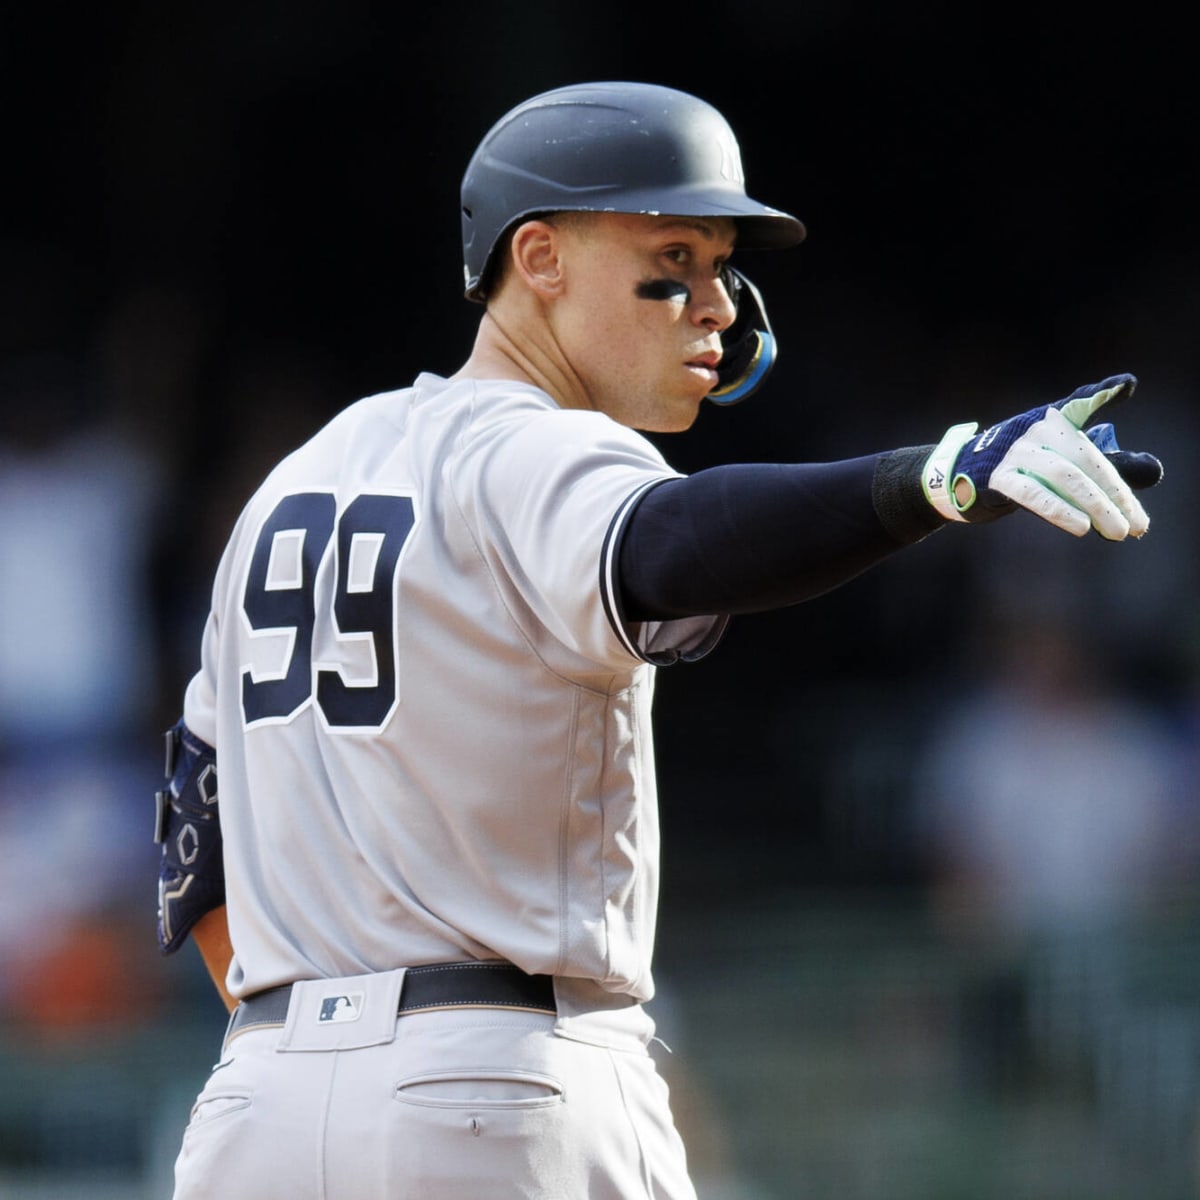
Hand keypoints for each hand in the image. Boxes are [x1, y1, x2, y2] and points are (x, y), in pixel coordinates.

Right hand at [922, 374, 1162, 538]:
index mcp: (1052, 419)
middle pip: (1086, 458)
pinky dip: (1059, 510)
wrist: (953, 477)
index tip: (1125, 387)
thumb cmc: (1016, 467)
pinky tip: (1082, 527)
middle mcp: (1035, 429)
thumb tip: (1153, 471)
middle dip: (1117, 494)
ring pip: (1065, 476)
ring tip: (1120, 532)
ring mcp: (1015, 452)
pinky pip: (1033, 494)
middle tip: (1139, 524)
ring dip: (1097, 507)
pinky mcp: (998, 478)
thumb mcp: (1057, 459)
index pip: (1080, 404)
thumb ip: (1104, 463)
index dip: (1101, 394)